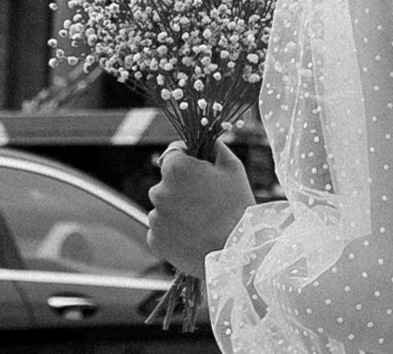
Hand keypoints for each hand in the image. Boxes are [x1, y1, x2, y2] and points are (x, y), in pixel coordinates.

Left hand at [146, 140, 251, 276]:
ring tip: (203, 223)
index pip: (173, 153)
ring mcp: (155, 217)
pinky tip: (194, 236)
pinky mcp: (154, 239)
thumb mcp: (233, 168)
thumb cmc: (238, 207)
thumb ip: (215, 147)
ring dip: (178, 210)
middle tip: (207, 202)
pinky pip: (162, 229)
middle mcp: (158, 190)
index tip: (200, 171)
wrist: (237, 252)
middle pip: (168, 182)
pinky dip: (174, 232)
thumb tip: (208, 140)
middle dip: (182, 188)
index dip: (188, 159)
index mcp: (175, 168)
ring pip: (164, 207)